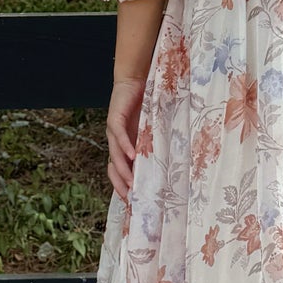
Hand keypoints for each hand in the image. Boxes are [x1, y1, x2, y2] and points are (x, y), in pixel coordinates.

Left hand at [107, 76, 147, 200]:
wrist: (134, 80)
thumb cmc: (144, 104)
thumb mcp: (150, 129)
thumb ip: (153, 145)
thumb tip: (169, 163)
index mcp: (123, 146)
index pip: (120, 171)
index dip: (123, 186)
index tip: (133, 202)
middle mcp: (116, 142)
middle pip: (114, 168)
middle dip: (122, 184)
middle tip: (132, 199)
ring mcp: (113, 131)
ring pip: (115, 156)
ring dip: (123, 170)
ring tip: (132, 183)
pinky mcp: (115, 118)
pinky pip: (119, 136)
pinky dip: (126, 147)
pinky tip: (133, 156)